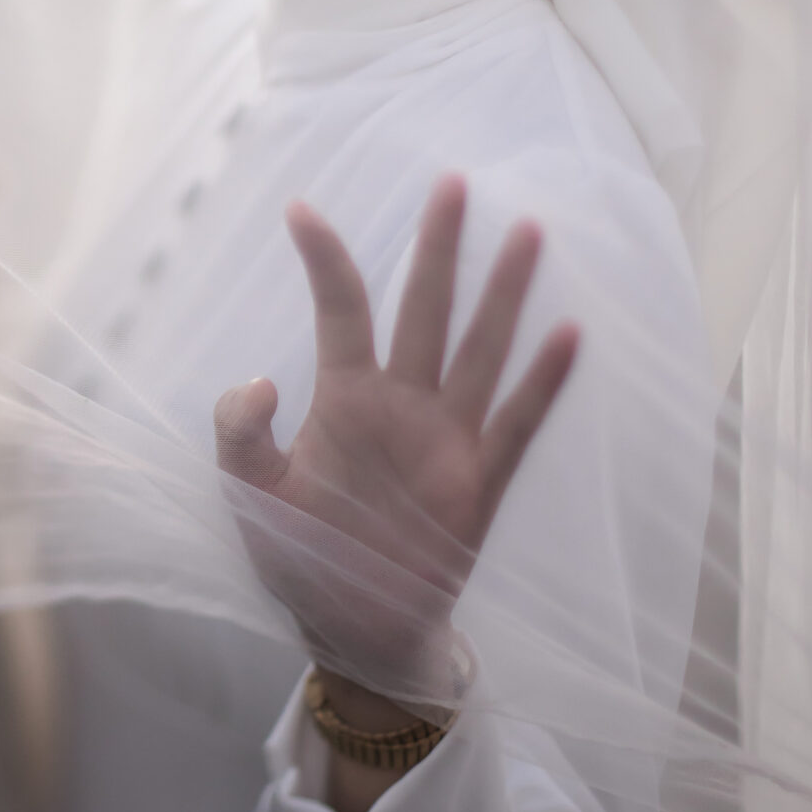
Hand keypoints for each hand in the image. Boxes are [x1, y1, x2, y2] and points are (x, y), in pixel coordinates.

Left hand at [214, 177, 578, 712]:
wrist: (353, 629)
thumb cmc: (299, 556)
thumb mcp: (251, 496)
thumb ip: (242, 436)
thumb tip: (259, 380)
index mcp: (343, 398)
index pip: (341, 311)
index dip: (324, 260)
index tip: (300, 209)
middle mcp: (401, 403)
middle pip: (425, 308)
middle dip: (439, 247)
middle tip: (454, 182)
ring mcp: (445, 439)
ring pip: (479, 349)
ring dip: (504, 294)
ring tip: (528, 233)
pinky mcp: (479, 482)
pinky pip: (517, 424)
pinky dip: (543, 383)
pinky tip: (569, 334)